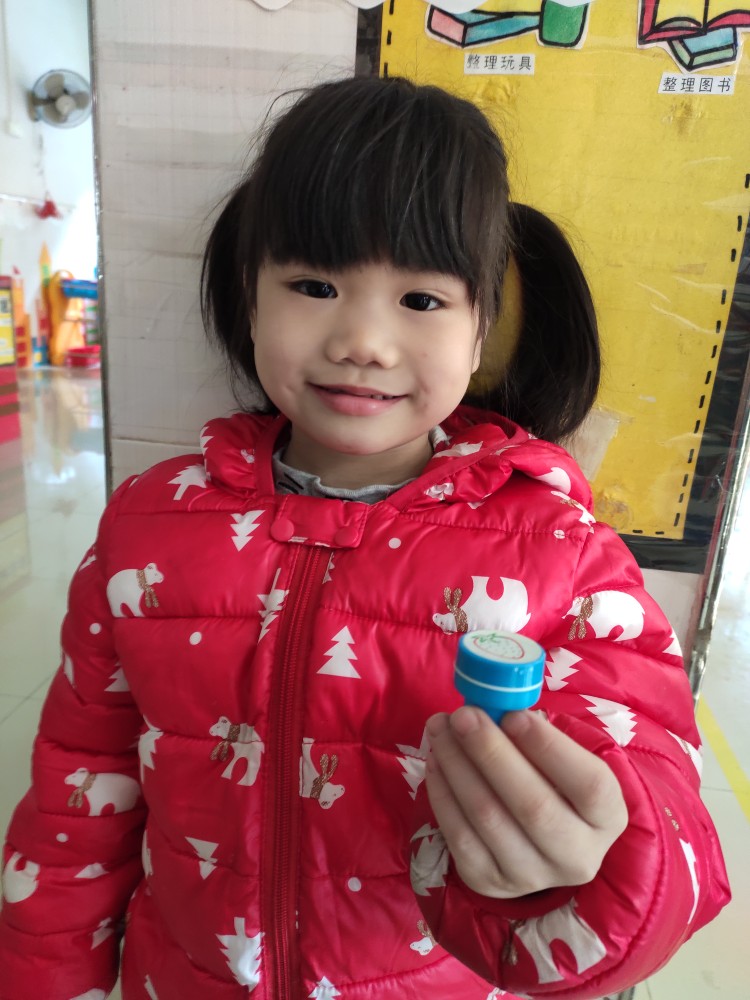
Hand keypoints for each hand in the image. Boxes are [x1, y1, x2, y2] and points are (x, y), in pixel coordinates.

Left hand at [424, 707, 627, 898]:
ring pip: (488, 819)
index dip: (548, 747)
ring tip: (441, 729)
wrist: (542, 843)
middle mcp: (578, 856)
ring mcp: (533, 876)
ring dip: (457, 766)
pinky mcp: (490, 883)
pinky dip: (442, 793)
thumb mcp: (567, 761)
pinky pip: (458, 837)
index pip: (588, 785)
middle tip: (464, 716)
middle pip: (533, 806)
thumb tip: (494, 710)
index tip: (512, 714)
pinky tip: (435, 761)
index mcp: (608, 817)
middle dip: (491, 753)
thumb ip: (538, 737)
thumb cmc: (556, 783)